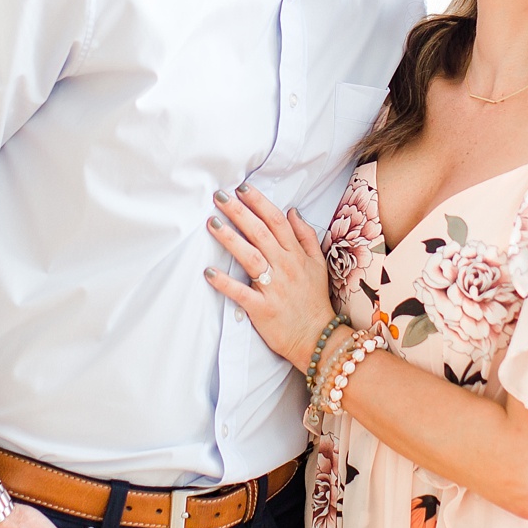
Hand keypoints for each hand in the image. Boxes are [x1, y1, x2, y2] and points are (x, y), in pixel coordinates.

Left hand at [203, 185, 337, 372]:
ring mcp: (274, 288)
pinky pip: (241, 293)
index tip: (243, 189)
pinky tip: (209, 272)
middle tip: (220, 196)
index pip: (277, 222)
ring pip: (250, 257)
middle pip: (260, 233)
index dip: (259, 203)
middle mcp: (285, 267)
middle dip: (239, 212)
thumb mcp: (318, 265)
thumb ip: (306, 237)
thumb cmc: (314, 300)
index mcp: (296, 255)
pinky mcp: (262, 309)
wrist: (318, 338)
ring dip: (230, 239)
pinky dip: (225, 283)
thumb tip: (292, 212)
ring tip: (212, 223)